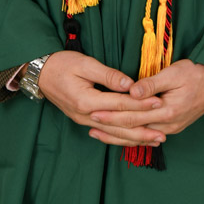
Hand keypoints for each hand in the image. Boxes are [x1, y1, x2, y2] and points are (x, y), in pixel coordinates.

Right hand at [38, 51, 164, 146]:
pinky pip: (107, 133)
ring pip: (114, 134)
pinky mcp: (84, 120)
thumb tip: (129, 84)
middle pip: (119, 126)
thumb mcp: (84, 63)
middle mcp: (85, 115)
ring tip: (155, 140)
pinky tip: (135, 139)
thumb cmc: (62, 64)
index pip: (120, 105)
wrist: (40, 73)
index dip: (141, 104)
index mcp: (86, 100)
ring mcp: (84, 120)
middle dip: (143, 129)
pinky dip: (122, 137)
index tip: (159, 102)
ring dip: (135, 138)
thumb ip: (107, 75)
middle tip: (164, 131)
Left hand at [88, 59, 203, 145]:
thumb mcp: (174, 72)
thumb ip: (152, 84)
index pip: (134, 115)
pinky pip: (148, 133)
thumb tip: (131, 92)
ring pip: (140, 134)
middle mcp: (169, 124)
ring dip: (119, 134)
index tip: (94, 112)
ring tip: (99, 132)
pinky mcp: (172, 125)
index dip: (113, 114)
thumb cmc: (196, 73)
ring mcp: (171, 127)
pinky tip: (122, 134)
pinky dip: (133, 134)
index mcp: (168, 111)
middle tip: (90, 123)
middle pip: (134, 128)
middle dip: (111, 126)